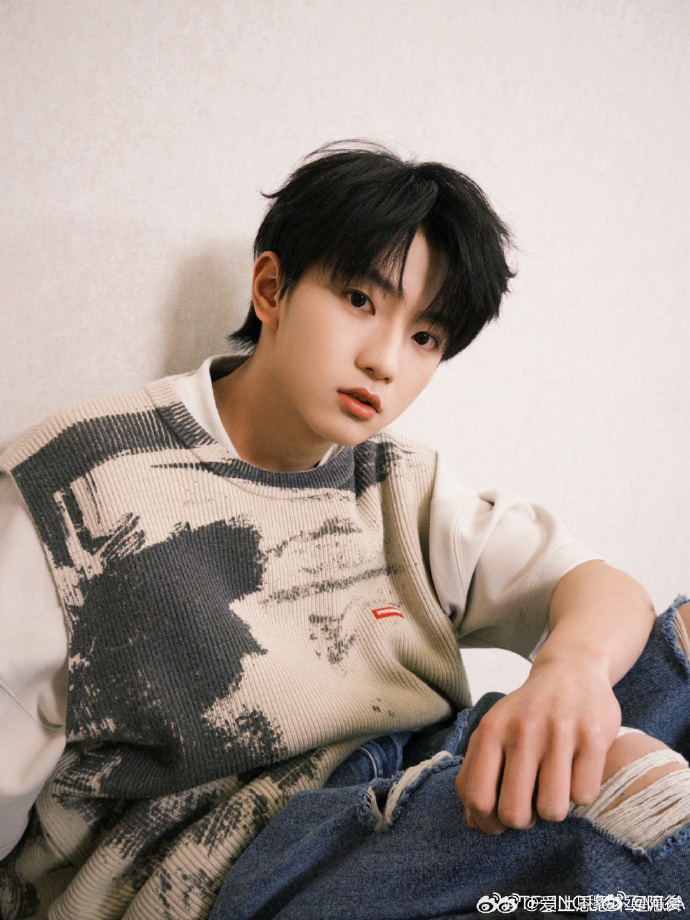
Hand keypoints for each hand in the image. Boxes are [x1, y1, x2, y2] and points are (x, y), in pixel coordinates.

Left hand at [454, 655, 620, 833]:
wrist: (571, 671)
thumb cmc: (527, 711)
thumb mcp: (494, 730)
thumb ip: (476, 771)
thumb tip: (472, 822)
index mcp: (491, 730)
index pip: (477, 797)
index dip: (488, 823)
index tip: (500, 822)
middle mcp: (522, 730)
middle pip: (515, 814)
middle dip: (524, 821)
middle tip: (531, 804)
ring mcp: (559, 733)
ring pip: (553, 810)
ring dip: (554, 809)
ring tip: (554, 788)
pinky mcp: (593, 737)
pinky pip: (584, 796)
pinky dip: (581, 793)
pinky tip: (577, 773)